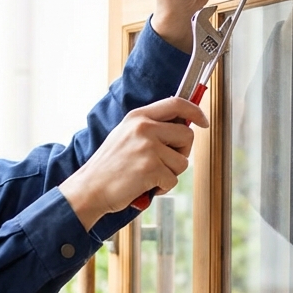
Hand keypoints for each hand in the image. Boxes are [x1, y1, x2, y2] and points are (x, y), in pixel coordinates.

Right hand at [60, 97, 206, 230]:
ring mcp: (148, 148)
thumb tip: (183, 124)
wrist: (89, 188)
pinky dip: (162, 187)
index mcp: (138, 117)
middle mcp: (144, 128)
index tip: (203, 121)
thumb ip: (150, 127)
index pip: (176, 103)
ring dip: (170, 174)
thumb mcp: (125, 135)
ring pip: (182, 161)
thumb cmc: (108, 167)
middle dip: (182, 152)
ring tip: (149, 176)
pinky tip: (145, 186)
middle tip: (166, 162)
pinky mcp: (151, 168)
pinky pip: (173, 179)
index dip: (195, 110)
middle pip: (187, 134)